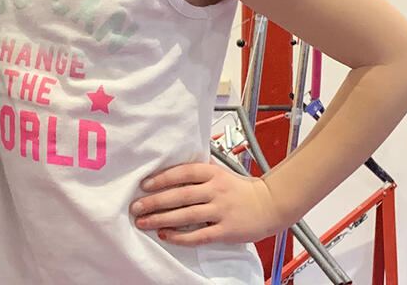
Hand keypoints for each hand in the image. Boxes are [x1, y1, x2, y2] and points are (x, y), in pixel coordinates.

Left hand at [129, 161, 286, 245]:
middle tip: (135, 207)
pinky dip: (181, 237)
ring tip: (144, 222)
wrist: (271, 204)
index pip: (182, 172)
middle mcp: (216, 190)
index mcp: (213, 173)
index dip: (161, 178)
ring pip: (186, 215)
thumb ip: (198, 172)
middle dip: (154, 202)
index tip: (144, 185)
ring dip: (161, 219)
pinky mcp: (226, 230)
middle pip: (180, 195)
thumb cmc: (240, 189)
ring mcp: (221, 211)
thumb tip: (167, 170)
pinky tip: (166, 235)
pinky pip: (199, 235)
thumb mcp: (220, 173)